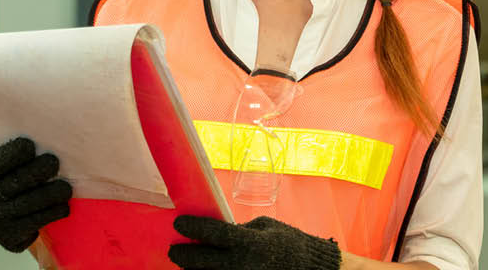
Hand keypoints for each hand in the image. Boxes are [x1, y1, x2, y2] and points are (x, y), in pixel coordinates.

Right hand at [0, 137, 71, 251]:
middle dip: (41, 169)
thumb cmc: (19, 183)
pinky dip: (55, 211)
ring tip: (66, 187)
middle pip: (18, 180)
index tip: (31, 146)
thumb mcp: (12, 168)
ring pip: (33, 201)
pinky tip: (63, 205)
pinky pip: (39, 220)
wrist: (16, 224)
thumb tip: (40, 113)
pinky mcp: (10, 237)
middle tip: (54, 162)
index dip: (16, 152)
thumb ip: (19, 151)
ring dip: (55, 192)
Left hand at [169, 215, 341, 269]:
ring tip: (189, 265)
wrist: (312, 269)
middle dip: (183, 256)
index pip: (214, 233)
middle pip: (202, 262)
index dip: (193, 228)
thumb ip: (240, 230)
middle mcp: (243, 264)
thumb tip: (216, 232)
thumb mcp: (266, 227)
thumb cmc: (290, 244)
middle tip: (175, 251)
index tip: (178, 223)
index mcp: (251, 243)